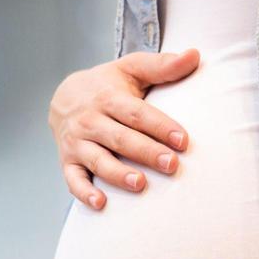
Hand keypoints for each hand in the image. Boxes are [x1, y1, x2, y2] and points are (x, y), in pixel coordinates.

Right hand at [47, 48, 200, 209]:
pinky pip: (74, 180)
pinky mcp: (68, 161)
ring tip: (140, 184)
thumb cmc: (108, 85)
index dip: (160, 126)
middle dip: (146, 153)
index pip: (137, 113)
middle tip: (172, 165)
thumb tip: (195, 55)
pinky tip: (102, 204)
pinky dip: (85, 193)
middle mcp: (90, 120)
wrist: (63, 96)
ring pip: (98, 160)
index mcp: (108, 98)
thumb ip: (162, 65)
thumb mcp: (131, 69)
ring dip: (118, 174)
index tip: (183, 140)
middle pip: (121, 138)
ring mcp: (77, 142)